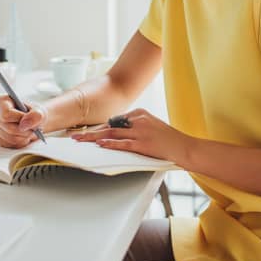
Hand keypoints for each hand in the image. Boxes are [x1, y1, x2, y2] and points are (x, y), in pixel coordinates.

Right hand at [0, 95, 46, 148]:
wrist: (32, 121)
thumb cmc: (32, 113)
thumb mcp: (39, 111)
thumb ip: (35, 115)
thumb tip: (24, 125)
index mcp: (1, 101)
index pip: (6, 114)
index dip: (19, 119)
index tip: (28, 119)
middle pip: (8, 128)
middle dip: (24, 130)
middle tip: (32, 128)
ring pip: (9, 138)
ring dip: (23, 137)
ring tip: (28, 131)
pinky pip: (9, 144)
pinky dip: (19, 142)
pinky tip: (22, 135)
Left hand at [71, 108, 189, 163]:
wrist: (184, 147)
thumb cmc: (168, 139)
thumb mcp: (151, 126)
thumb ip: (135, 126)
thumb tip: (115, 133)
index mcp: (140, 113)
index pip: (114, 120)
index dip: (98, 128)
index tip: (86, 132)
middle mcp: (139, 120)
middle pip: (110, 125)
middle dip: (91, 132)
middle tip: (76, 136)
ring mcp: (141, 131)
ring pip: (112, 133)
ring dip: (94, 138)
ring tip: (81, 140)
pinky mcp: (143, 144)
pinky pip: (123, 143)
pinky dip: (110, 144)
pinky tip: (100, 145)